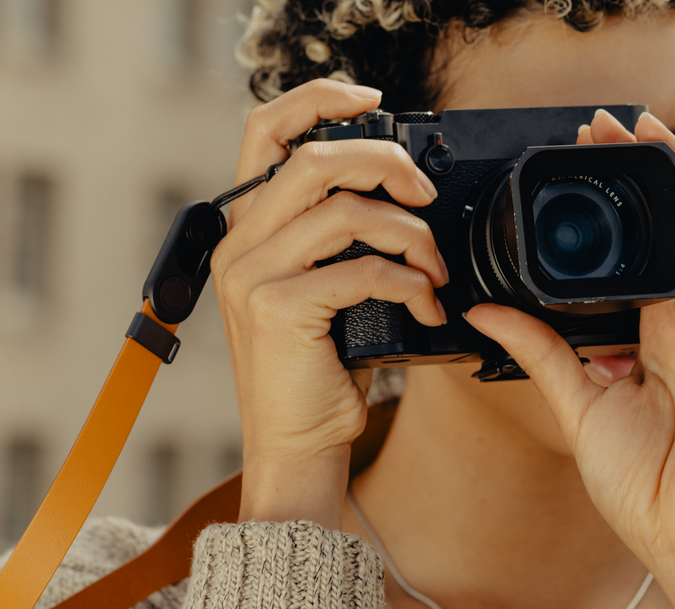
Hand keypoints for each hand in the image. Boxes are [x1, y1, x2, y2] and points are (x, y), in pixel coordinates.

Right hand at [212, 79, 448, 527]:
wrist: (297, 443)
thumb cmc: (319, 368)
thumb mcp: (323, 288)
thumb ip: (337, 236)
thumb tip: (398, 189)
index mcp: (246, 229)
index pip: (266, 132)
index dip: (319, 99)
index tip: (372, 100)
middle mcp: (239, 245)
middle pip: (315, 160)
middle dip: (386, 165)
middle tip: (425, 195)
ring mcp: (252, 276)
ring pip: (346, 212)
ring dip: (410, 234)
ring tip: (435, 267)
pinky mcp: (279, 309)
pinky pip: (363, 270)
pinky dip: (411, 282)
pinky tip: (427, 304)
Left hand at [464, 109, 674, 608]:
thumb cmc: (641, 482)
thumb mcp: (576, 402)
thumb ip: (538, 350)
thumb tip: (486, 311)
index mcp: (654, 334)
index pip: (637, 249)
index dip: (614, 204)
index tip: (579, 162)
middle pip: (672, 226)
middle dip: (640, 171)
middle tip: (601, 126)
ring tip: (647, 125)